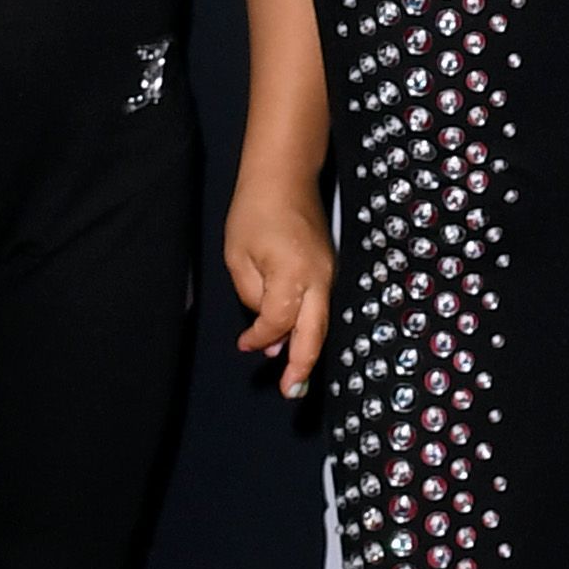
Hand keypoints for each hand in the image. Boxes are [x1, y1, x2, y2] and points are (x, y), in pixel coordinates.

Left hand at [225, 186, 335, 398]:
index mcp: (294, 274)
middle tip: (291, 393)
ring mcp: (329, 274)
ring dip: (308, 350)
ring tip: (295, 379)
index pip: (278, 322)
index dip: (261, 338)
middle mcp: (320, 278)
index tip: (244, 346)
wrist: (285, 175)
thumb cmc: (255, 210)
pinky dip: (310, 328)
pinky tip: (297, 342)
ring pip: (322, 323)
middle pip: (315, 333)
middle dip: (303, 365)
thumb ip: (252, 297)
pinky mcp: (329, 270)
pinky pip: (321, 308)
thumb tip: (267, 330)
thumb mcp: (238, 257)